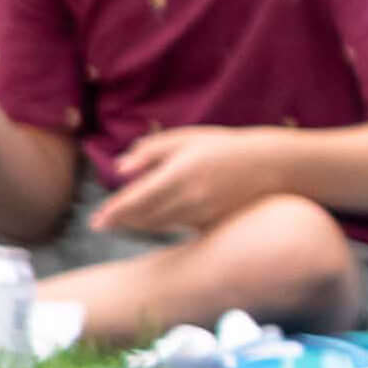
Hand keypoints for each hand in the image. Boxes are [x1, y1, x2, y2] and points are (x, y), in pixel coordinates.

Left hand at [93, 125, 278, 234]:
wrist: (271, 165)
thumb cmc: (224, 147)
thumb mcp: (186, 139)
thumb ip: (150, 151)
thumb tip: (120, 168)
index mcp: (179, 174)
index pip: (137, 199)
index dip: (114, 212)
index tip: (96, 221)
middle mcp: (189, 198)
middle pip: (145, 218)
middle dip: (122, 222)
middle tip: (103, 223)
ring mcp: (202, 214)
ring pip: (160, 226)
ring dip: (138, 226)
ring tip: (123, 223)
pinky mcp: (212, 223)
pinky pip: (178, 228)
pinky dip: (160, 227)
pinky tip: (151, 222)